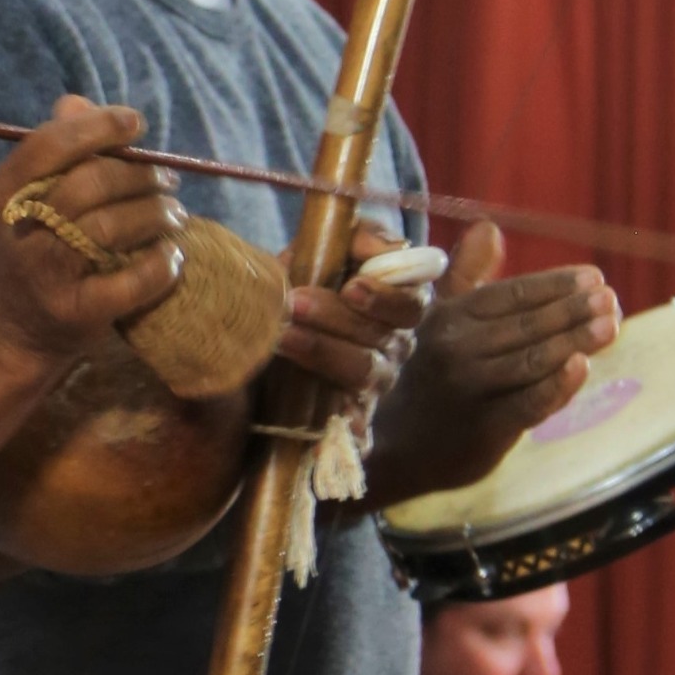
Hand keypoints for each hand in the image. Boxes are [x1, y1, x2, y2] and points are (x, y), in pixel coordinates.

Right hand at [0, 95, 185, 368]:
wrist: (9, 330)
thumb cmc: (27, 248)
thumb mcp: (24, 199)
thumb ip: (54, 152)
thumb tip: (79, 103)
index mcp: (4, 193)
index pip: (51, 144)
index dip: (99, 126)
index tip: (136, 124)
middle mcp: (21, 231)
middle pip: (91, 183)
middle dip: (140, 175)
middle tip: (168, 181)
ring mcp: (47, 275)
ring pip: (114, 227)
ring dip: (158, 214)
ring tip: (175, 214)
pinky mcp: (77, 313)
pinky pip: (132, 282)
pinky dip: (161, 264)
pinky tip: (172, 255)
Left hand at [276, 222, 437, 432]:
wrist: (262, 335)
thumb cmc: (300, 284)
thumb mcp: (319, 251)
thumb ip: (355, 239)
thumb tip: (383, 246)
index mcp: (397, 304)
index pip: (412, 302)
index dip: (386, 296)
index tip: (351, 287)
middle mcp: (395, 344)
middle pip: (383, 337)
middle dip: (337, 318)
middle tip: (295, 303)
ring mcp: (375, 383)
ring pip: (362, 371)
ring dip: (322, 351)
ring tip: (282, 336)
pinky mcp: (352, 416)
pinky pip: (358, 427)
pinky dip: (352, 428)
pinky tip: (339, 434)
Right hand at [363, 221, 621, 506]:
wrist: (397, 446)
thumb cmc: (430, 374)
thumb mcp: (440, 321)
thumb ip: (467, 275)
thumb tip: (489, 227)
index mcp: (450, 317)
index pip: (512, 294)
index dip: (556, 285)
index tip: (594, 277)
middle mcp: (456, 349)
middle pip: (526, 325)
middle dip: (573, 311)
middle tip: (610, 300)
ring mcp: (469, 390)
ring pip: (532, 361)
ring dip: (575, 341)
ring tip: (611, 326)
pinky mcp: (483, 430)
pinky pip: (527, 404)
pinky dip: (556, 386)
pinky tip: (582, 366)